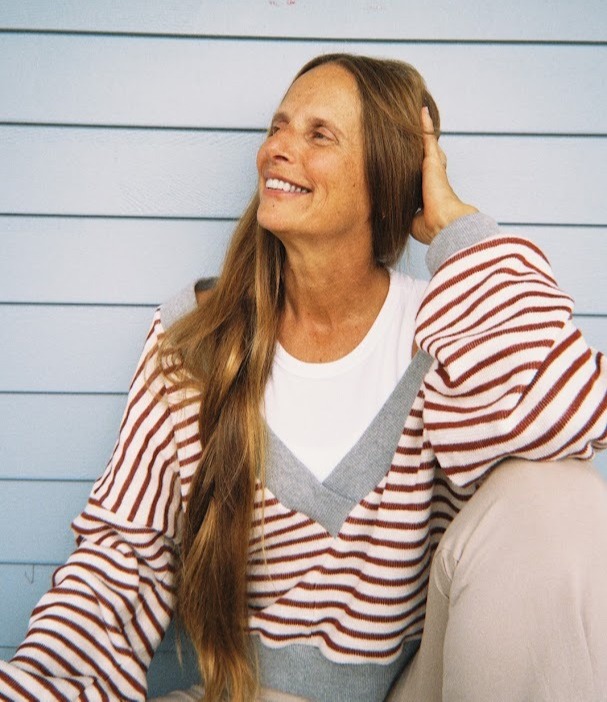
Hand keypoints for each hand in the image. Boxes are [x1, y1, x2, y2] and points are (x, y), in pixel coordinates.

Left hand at [411, 107, 477, 244]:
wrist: (444, 224)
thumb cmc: (430, 227)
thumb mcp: (411, 220)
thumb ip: (402, 212)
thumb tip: (386, 213)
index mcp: (430, 190)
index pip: (422, 175)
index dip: (417, 169)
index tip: (410, 164)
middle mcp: (433, 176)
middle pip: (427, 156)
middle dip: (423, 146)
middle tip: (414, 130)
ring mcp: (434, 166)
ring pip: (427, 144)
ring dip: (422, 130)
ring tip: (416, 114)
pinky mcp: (432, 160)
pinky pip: (427, 137)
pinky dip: (424, 124)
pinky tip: (420, 110)